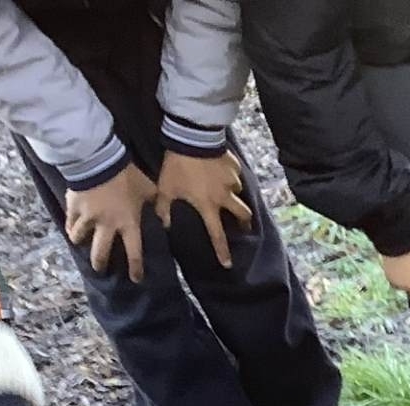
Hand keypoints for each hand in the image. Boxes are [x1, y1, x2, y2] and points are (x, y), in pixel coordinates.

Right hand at [64, 164, 156, 282]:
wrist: (99, 160)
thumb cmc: (127, 175)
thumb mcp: (149, 189)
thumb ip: (158, 205)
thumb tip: (166, 221)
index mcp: (127, 223)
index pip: (133, 252)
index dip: (135, 268)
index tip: (136, 279)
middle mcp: (107, 225)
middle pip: (100, 252)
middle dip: (100, 263)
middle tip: (100, 270)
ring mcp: (87, 217)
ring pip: (79, 237)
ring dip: (80, 242)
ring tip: (79, 243)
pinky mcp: (73, 206)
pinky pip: (69, 221)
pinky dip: (69, 226)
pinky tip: (70, 228)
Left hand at [153, 151, 253, 268]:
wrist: (191, 138)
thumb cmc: (177, 166)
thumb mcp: (166, 188)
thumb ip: (164, 207)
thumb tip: (165, 223)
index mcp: (208, 205)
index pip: (217, 234)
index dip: (222, 250)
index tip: (228, 263)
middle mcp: (225, 196)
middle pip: (243, 215)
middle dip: (245, 222)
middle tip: (244, 225)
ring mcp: (232, 180)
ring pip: (239, 192)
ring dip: (234, 194)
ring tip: (227, 190)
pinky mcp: (234, 165)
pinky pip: (236, 174)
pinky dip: (231, 176)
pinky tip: (223, 171)